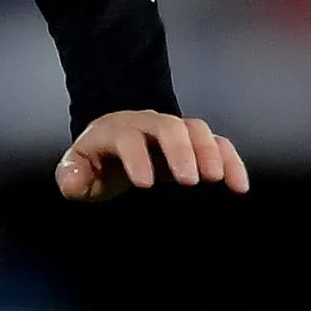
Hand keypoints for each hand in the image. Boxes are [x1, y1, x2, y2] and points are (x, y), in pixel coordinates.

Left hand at [57, 110, 248, 202]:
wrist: (114, 146)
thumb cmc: (95, 164)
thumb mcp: (76, 172)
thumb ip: (71, 178)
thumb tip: (75, 183)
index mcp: (115, 131)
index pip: (127, 138)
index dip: (136, 157)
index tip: (145, 185)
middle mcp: (147, 123)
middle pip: (168, 126)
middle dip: (180, 151)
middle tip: (191, 180)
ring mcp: (173, 130)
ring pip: (196, 129)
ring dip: (210, 152)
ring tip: (219, 180)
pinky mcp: (194, 143)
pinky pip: (218, 143)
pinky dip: (231, 161)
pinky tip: (239, 186)